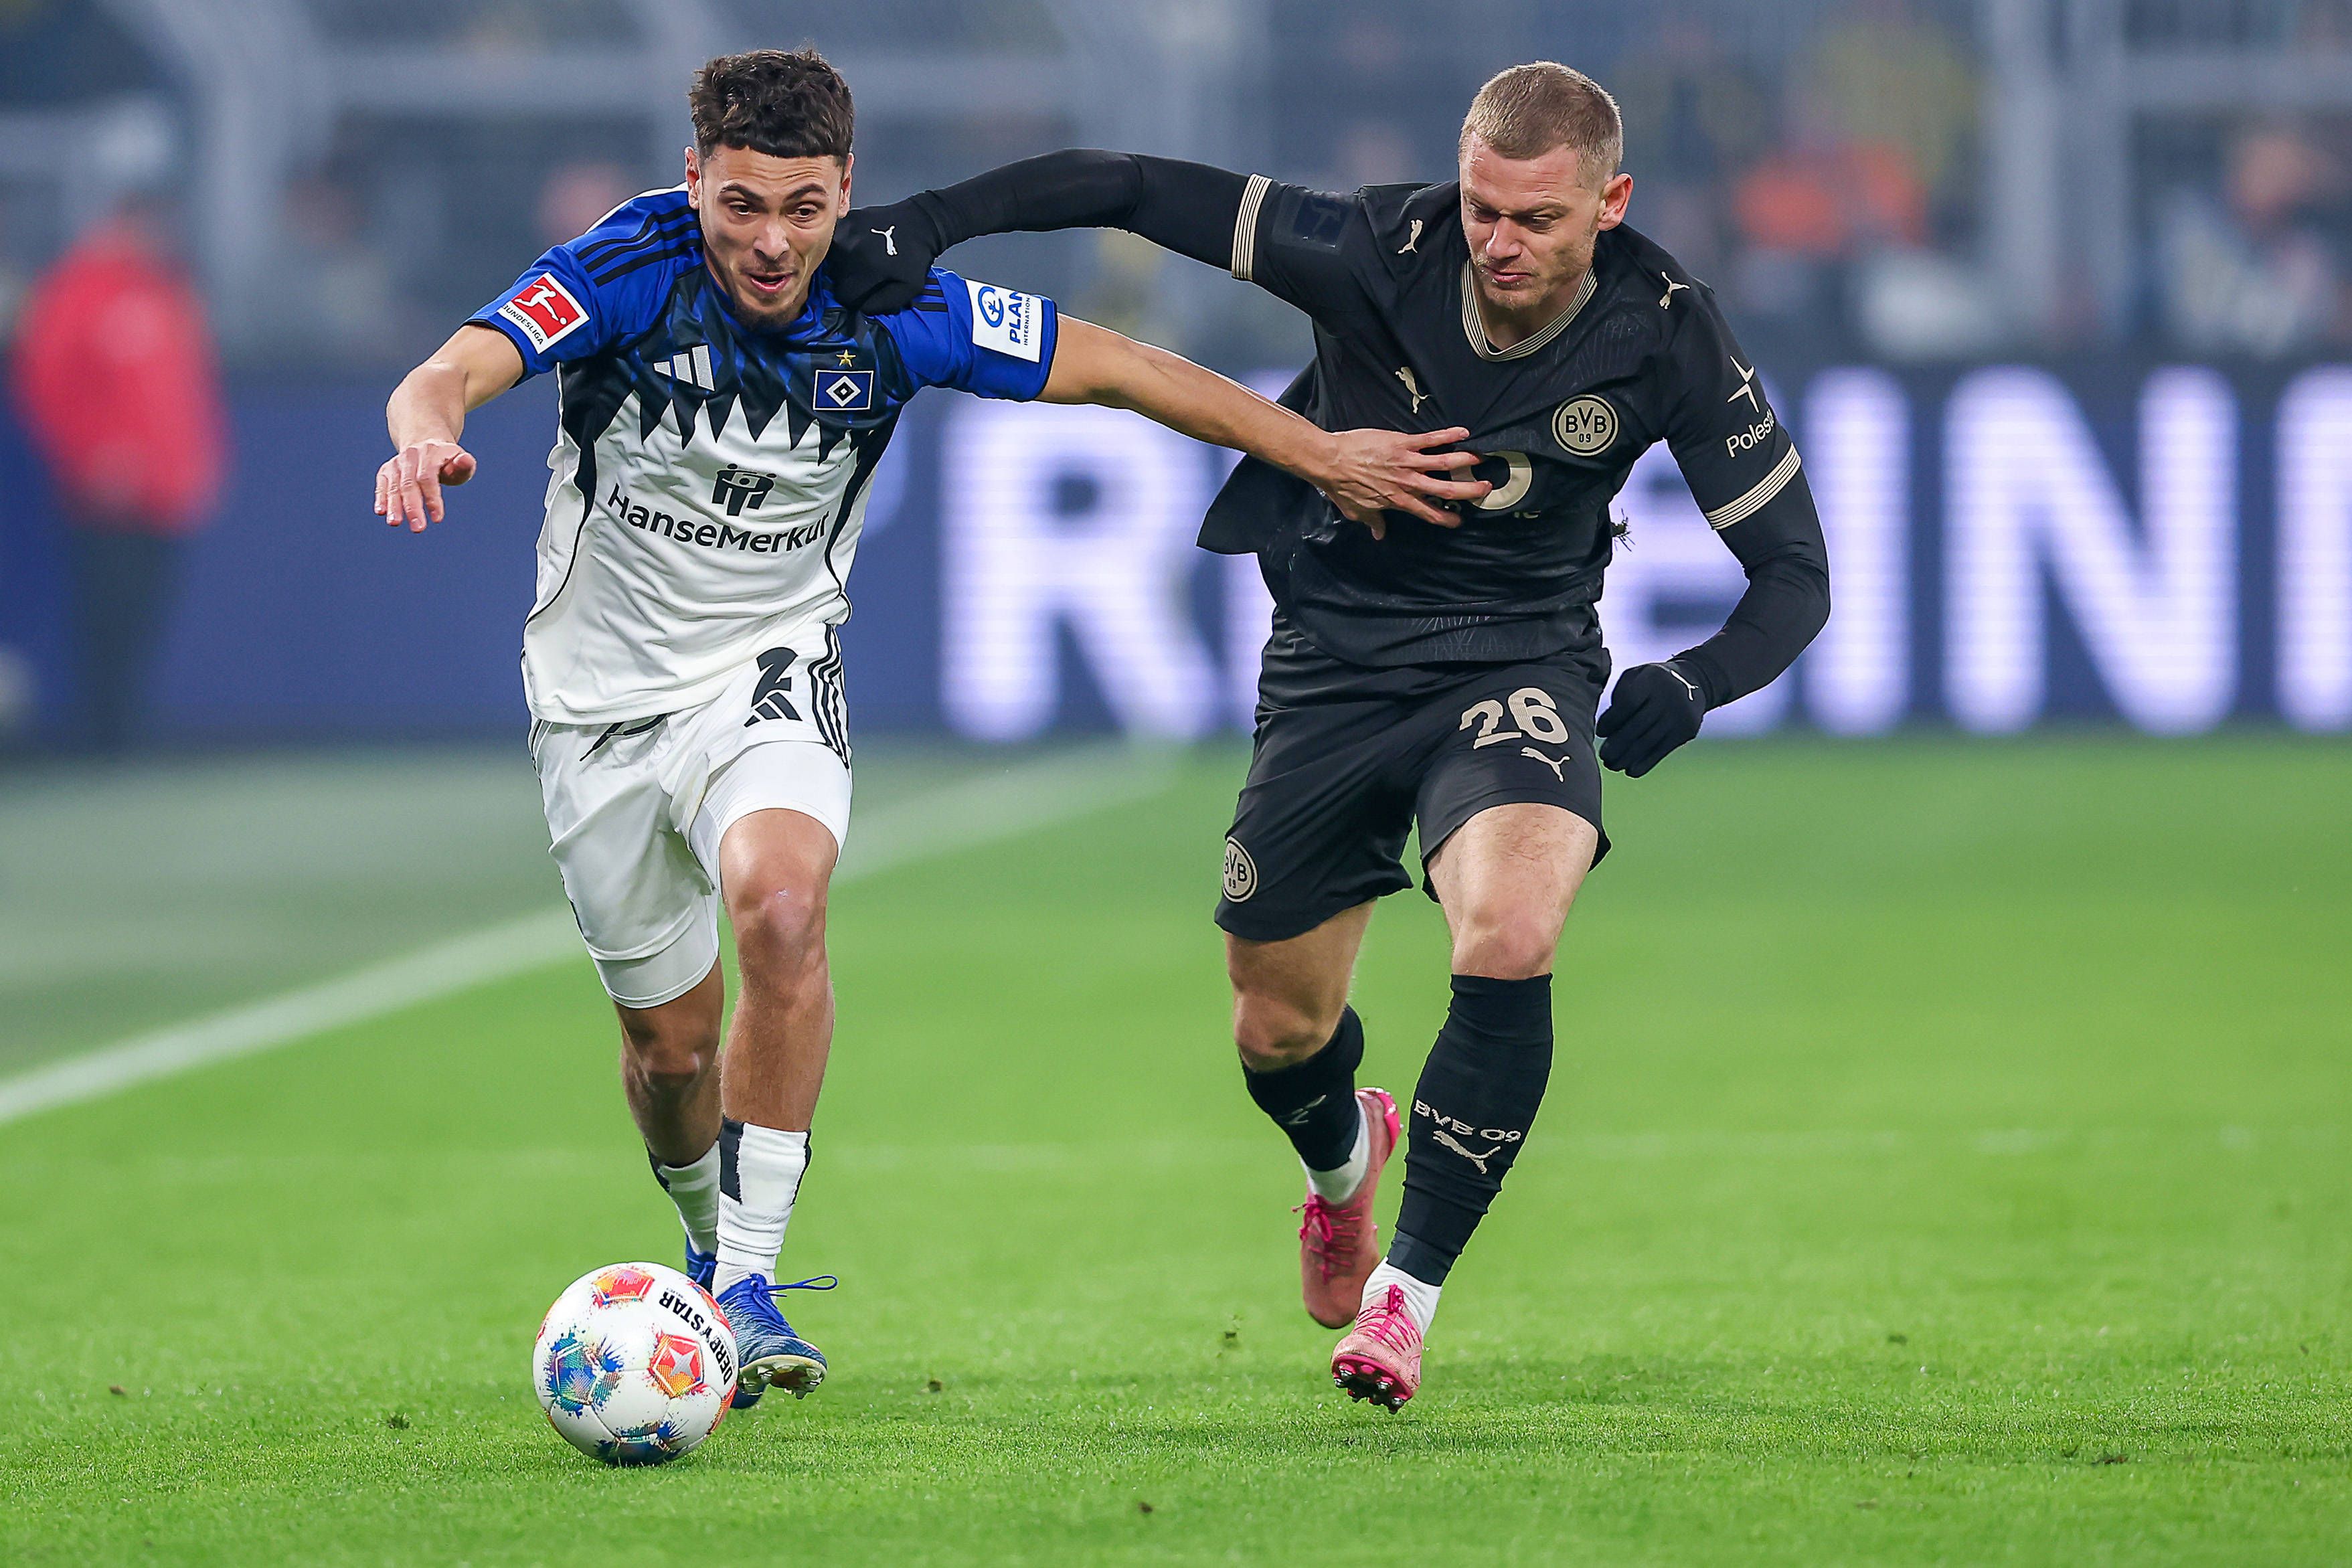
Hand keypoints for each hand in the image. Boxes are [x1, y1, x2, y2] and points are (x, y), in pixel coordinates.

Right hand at [374, 439, 475, 532]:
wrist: (426, 444)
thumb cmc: (448, 461)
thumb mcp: (460, 462)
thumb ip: (464, 464)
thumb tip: (465, 461)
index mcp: (430, 453)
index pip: (428, 478)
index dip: (432, 498)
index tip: (437, 519)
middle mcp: (411, 456)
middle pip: (409, 484)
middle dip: (412, 507)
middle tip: (418, 529)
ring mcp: (397, 463)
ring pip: (394, 486)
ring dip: (394, 505)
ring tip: (394, 523)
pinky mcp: (386, 470)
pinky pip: (382, 485)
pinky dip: (381, 498)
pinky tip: (381, 511)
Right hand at [827, 199, 943, 313]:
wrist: (921, 222)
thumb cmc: (915, 257)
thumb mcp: (908, 288)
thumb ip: (883, 304)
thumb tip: (862, 309)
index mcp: (864, 268)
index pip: (844, 296)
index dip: (855, 299)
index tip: (864, 293)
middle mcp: (849, 249)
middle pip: (835, 278)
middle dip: (849, 281)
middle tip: (867, 275)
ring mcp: (844, 231)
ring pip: (831, 260)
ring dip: (843, 264)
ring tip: (863, 260)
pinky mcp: (844, 219)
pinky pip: (835, 242)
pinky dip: (843, 247)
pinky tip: (860, 246)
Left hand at [1312, 426, 1489, 537]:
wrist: (1331, 461)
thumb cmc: (1342, 487)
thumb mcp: (1358, 511)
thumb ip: (1373, 522)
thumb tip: (1379, 534)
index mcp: (1399, 501)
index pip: (1429, 514)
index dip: (1447, 519)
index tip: (1459, 520)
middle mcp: (1408, 483)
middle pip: (1446, 490)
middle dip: (1469, 490)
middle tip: (1485, 488)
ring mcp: (1408, 462)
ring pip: (1445, 462)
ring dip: (1466, 461)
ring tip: (1481, 459)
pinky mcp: (1403, 443)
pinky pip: (1431, 439)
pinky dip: (1449, 434)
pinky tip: (1463, 432)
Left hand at [1596, 660, 1709, 776]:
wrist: (1693, 683)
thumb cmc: (1651, 682)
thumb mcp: (1636, 676)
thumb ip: (1619, 695)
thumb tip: (1603, 729)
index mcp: (1652, 677)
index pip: (1629, 702)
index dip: (1612, 720)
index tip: (1600, 732)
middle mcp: (1669, 696)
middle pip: (1638, 725)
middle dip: (1617, 743)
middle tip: (1603, 756)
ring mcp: (1680, 715)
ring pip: (1649, 741)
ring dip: (1628, 757)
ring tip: (1612, 765)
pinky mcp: (1687, 731)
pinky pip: (1663, 750)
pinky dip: (1645, 763)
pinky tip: (1630, 771)